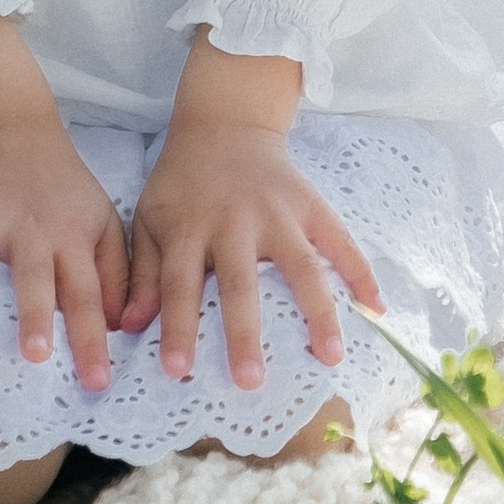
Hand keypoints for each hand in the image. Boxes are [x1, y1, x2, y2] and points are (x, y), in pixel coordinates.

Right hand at [0, 21, 128, 390]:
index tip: (98, 383)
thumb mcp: (102, 220)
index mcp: (70, 235)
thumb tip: (124, 330)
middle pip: (34, 275)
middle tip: (35, 357)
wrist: (16, 122)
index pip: (88, 292)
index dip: (93, 338)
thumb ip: (116, 273)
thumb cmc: (63, 188)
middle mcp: (30, 226)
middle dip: (35, 315)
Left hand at [118, 35, 382, 388]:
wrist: (223, 122)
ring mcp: (278, 212)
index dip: (178, 327)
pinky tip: (376, 307)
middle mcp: (234, 221)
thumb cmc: (181, 183)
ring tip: (330, 356)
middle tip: (250, 382)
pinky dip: (360, 272)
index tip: (177, 373)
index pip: (179, 284)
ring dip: (318, 312)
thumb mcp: (148, 218)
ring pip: (300, 265)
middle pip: (240, 283)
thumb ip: (142, 273)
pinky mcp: (310, 204)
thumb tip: (128, 328)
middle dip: (245, 333)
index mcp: (188, 227)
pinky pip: (340, 240)